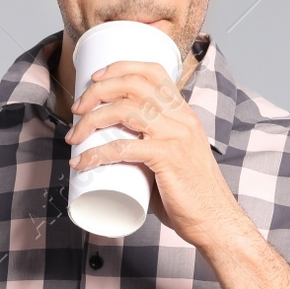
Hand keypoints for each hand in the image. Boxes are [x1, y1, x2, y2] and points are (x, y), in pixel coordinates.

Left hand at [65, 60, 241, 248]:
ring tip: (74, 137)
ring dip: (91, 120)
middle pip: (133, 85)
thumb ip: (150, 145)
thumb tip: (114, 145)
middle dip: (97, 91)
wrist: (215, 220)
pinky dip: (96, 154)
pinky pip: (123, 148)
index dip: (120, 68)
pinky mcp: (168, 158)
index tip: (95, 79)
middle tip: (77, 110)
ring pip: (125, 110)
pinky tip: (81, 163)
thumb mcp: (174, 156)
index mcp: (183, 113)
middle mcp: (181, 118)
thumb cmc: (190, 194)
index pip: (153, 72)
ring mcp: (176, 136)